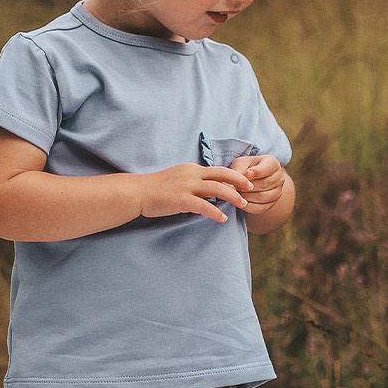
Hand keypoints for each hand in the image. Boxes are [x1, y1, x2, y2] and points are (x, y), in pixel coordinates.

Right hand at [138, 163, 252, 223]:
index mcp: (191, 169)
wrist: (137, 192)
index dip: (232, 176)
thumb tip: (204, 191)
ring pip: (217, 188)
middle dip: (239, 181)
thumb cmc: (154, 189)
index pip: (217, 170)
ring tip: (243, 204)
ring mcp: (187, 186)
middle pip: (222, 175)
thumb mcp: (176, 179)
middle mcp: (191, 174)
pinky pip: (204, 206)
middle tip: (250, 188)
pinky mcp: (181, 199)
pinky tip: (223, 218)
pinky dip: (216, 212)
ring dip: (232, 196)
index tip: (244, 182)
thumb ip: (191, 183)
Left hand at [231, 154, 285, 213]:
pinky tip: (240, 202)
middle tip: (235, 186)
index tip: (246, 174)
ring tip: (236, 193)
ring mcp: (277, 192)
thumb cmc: (244, 168)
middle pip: (264, 184)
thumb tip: (235, 182)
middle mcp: (279, 178)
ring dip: (247, 196)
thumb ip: (239, 170)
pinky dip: (249, 206)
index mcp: (273, 163)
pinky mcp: (271, 205)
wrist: (249, 181)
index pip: (267, 168)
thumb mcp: (240, 164)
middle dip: (248, 186)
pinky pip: (260, 208)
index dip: (256, 172)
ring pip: (262, 197)